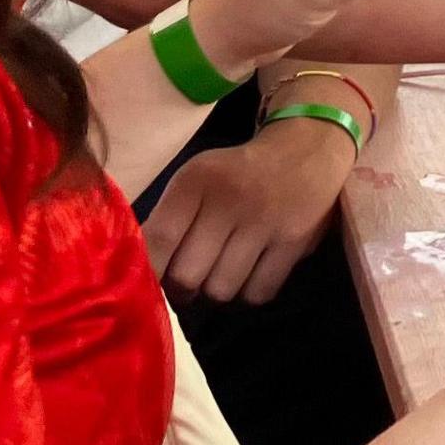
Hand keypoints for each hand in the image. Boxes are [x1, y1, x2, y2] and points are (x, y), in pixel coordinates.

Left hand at [146, 118, 352, 303]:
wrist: (306, 151)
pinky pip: (257, 292)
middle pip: (188, 276)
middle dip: (181, 289)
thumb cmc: (237, 173)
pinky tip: (247, 276)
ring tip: (217, 275)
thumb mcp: (196, 179)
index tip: (146, 284)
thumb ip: (167, 219)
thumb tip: (138, 268)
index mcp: (197, 181)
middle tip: (185, 282)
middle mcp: (230, 200)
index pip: (160, 240)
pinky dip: (247, 293)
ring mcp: (266, 223)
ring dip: (215, 291)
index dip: (148, 272)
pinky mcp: (295, 242)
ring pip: (221, 290)